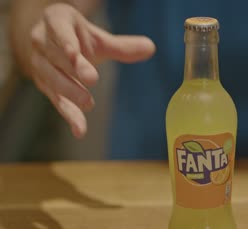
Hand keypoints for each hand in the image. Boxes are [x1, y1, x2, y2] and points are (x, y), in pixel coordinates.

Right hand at [30, 3, 155, 137]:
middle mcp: (41, 42)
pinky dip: (69, 115)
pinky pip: (56, 100)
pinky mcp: (44, 85)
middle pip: (55, 57)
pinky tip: (80, 130)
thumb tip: (151, 48)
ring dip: (69, 92)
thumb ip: (122, 46)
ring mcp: (39, 64)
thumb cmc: (76, 38)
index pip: (59, 31)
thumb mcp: (99, 40)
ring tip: (88, 104)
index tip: (75, 53)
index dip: (66, 42)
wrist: (48, 43)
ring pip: (51, 79)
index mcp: (55, 22)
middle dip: (73, 68)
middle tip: (92, 79)